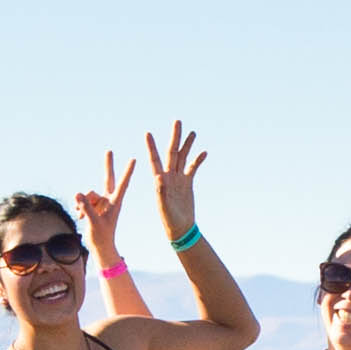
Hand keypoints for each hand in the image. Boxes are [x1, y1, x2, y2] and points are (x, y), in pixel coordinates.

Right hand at [78, 150, 139, 245]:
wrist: (100, 247)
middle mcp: (109, 200)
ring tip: (83, 216)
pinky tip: (80, 217)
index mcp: (115, 203)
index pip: (122, 184)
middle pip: (107, 178)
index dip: (127, 171)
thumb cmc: (101, 237)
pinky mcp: (93, 207)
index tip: (133, 159)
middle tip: (109, 150)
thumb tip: (78, 193)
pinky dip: (79, 207)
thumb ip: (86, 208)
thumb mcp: (93, 222)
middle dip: (107, 165)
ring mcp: (101, 203)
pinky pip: (82, 200)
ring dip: (83, 203)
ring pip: (89, 193)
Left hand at [146, 121, 205, 236]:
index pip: (155, 160)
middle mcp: (168, 176)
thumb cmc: (169, 220)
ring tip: (192, 132)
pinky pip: (193, 168)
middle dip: (175, 137)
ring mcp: (178, 179)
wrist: (180, 227)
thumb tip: (158, 178)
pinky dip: (197, 160)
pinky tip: (203, 152)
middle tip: (177, 122)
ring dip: (187, 145)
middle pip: (171, 153)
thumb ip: (160, 192)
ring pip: (182, 157)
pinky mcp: (187, 183)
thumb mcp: (163, 207)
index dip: (151, 147)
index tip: (147, 133)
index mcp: (160, 180)